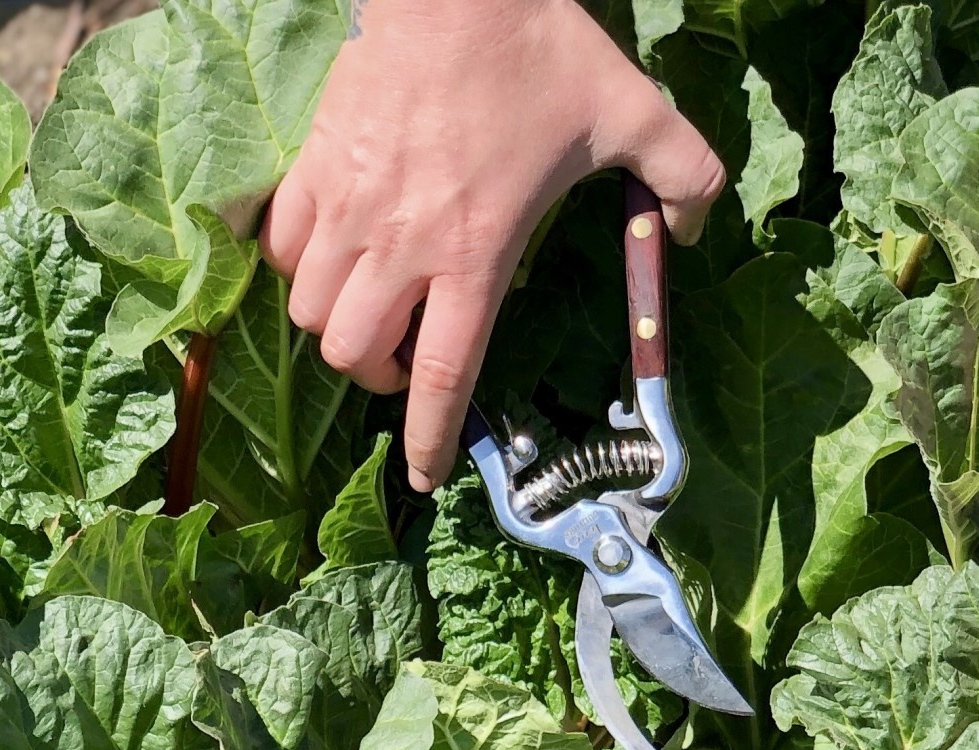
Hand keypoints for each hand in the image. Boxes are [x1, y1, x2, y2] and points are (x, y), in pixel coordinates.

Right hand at [260, 0, 723, 492]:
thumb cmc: (536, 46)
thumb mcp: (631, 108)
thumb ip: (684, 173)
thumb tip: (695, 230)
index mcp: (474, 253)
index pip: (440, 376)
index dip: (428, 438)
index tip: (424, 475)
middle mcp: (400, 246)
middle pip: (354, 357)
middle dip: (377, 377)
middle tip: (404, 357)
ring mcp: (347, 209)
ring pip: (312, 315)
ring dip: (336, 329)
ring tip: (367, 312)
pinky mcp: (312, 169)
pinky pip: (283, 252)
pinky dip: (299, 271)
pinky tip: (330, 256)